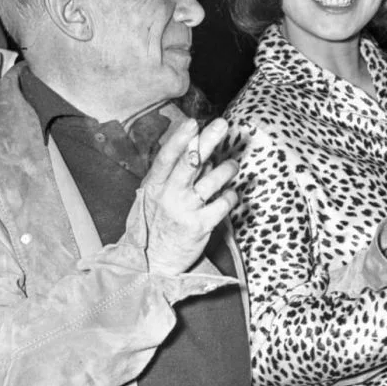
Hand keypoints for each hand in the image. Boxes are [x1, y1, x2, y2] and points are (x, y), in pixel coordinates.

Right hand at [141, 117, 237, 274]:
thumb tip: (203, 156)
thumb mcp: (155, 197)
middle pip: (190, 163)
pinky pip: (222, 205)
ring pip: (210, 182)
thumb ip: (176, 176)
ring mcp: (184, 211)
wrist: (153, 263)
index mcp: (154, 186)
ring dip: (226, 170)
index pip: (166, 157)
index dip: (179, 139)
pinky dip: (230, 197)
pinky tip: (231, 196)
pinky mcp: (200, 227)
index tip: (193, 122)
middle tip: (223, 125)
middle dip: (208, 141)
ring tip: (233, 165)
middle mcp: (169, 196)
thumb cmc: (156, 224)